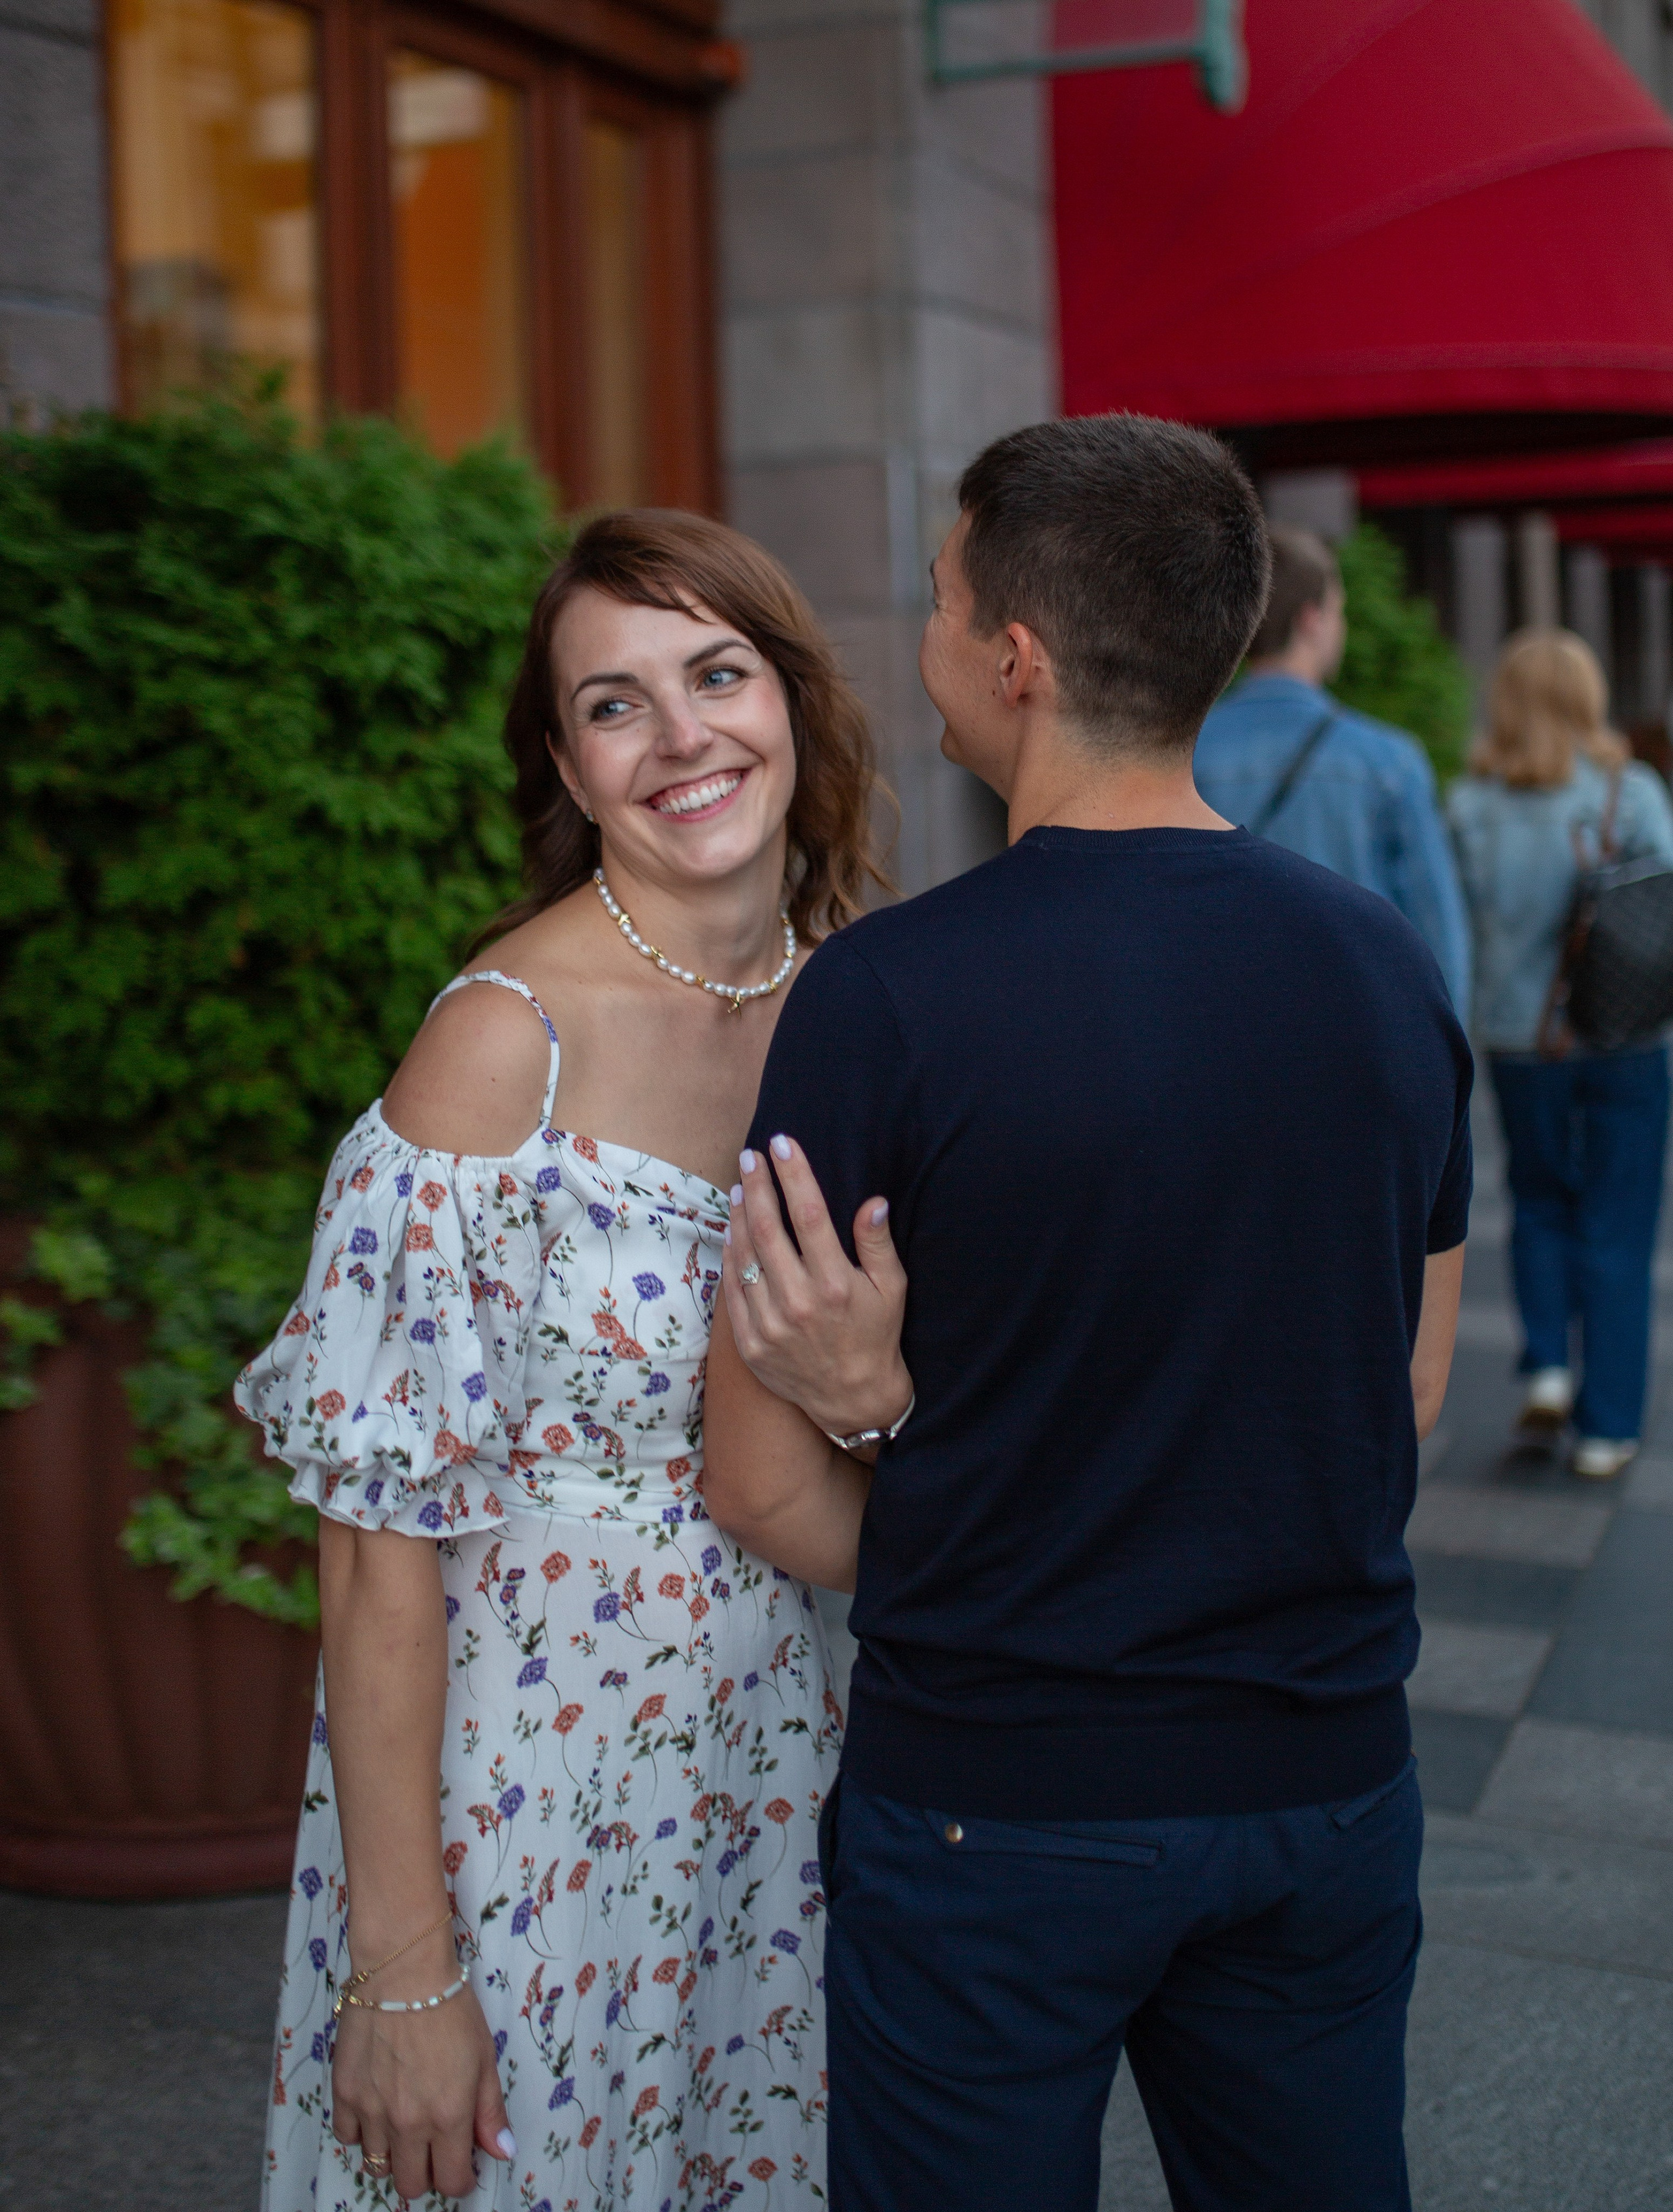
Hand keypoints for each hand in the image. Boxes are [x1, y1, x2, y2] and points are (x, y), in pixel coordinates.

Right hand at [330, 1929, 513, 2200]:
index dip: (461, 2180)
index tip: (463, 2169)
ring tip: (404, 2131)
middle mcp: (408, 2123)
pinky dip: (361, 2132)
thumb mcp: (484, 2057)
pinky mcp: (344, 2094)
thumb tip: (502, 2152)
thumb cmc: (450, 2008)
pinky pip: (347, 2137)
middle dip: (426, 2174)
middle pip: (410, 2185)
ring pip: (377, 2166)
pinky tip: (375, 2111)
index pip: (452, 2181)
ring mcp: (372, 2111)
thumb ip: (490, 2111)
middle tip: (434, 2150)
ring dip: (393, 2156)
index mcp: (449, 2116)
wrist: (403, 1971)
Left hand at [724, 1133, 911, 1442]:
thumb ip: (877, 1244)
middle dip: (757, 1185)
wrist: (852, 1400)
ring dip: (739, 1216)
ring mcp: (769, 1324)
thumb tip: (873, 1200)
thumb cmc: (876, 1337)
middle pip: (768, 1229)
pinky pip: (732, 1289)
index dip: (794, 1175)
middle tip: (751, 1156)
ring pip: (744, 1256)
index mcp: (835, 1285)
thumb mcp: (891, 1290)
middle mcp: (798, 1303)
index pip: (809, 1215)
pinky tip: (733, 1231)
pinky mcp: (750, 1343)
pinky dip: (730, 1256)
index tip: (783, 1143)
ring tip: (739, 1187)